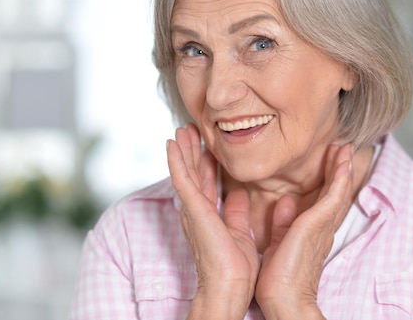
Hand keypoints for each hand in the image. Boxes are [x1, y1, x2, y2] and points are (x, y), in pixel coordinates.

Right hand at [167, 124, 259, 318]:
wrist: (230, 285)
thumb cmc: (235, 266)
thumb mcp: (240, 230)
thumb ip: (237, 211)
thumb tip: (241, 194)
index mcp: (208, 214)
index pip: (206, 181)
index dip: (206, 161)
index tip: (208, 142)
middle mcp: (196, 209)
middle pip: (193, 172)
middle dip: (192, 149)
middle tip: (192, 127)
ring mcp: (192, 209)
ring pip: (185, 171)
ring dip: (183, 148)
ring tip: (182, 128)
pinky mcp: (192, 209)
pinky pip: (181, 179)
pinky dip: (175, 160)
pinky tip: (171, 143)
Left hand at [255, 143, 353, 319]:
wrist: (283, 298)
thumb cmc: (278, 277)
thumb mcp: (278, 242)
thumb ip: (282, 222)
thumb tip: (285, 203)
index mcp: (311, 231)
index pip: (323, 199)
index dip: (328, 178)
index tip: (330, 159)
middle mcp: (322, 227)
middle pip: (335, 191)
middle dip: (338, 168)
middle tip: (342, 146)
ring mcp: (323, 225)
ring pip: (337, 189)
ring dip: (341, 167)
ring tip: (344, 146)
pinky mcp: (318, 224)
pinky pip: (334, 195)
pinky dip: (339, 176)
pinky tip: (342, 161)